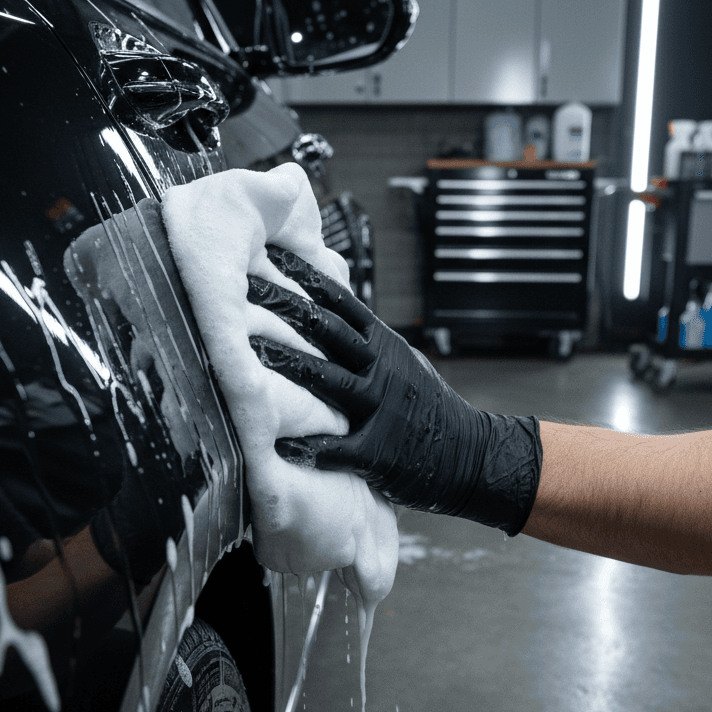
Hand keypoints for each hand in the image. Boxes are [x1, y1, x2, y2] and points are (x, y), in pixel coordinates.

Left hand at [248, 247, 542, 534]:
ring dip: (289, 366)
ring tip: (247, 357)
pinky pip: (341, 448)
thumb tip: (327, 310)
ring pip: (330, 380)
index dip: (302, 279)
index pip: (338, 302)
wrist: (471, 454)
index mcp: (383, 345)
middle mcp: (382, 369)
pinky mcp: (381, 452)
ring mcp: (383, 409)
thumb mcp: (401, 361)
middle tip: (240, 293)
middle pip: (327, 331)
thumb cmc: (427, 408)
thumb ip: (364, 340)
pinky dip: (312, 447)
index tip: (268, 256)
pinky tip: (279, 444)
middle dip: (283, 310)